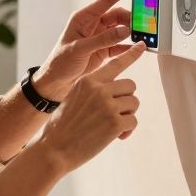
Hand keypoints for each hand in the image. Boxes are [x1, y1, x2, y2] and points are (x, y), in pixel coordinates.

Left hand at [32, 0, 133, 99]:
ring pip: (120, 30)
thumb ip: (103, 39)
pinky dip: (129, 46)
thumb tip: (125, 30)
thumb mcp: (80, 49)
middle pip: (117, 16)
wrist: (55, 83)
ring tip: (144, 34)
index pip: (105, 1)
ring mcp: (99, 38)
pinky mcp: (103, 51)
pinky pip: (120, 45)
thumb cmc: (60, 62)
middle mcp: (92, 26)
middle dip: (130, 18)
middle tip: (143, 23)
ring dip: (131, 32)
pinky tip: (139, 47)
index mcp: (83, 19)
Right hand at [32, 41, 145, 173]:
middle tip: (115, 113)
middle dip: (126, 100)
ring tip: (112, 126)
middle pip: (130, 86)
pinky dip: (127, 130)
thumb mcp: (73, 98)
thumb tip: (116, 92)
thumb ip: (93, 90)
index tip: (142, 46)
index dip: (131, 55)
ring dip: (127, 115)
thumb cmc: (62, 127)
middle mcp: (98, 89)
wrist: (54, 149)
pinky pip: (133, 121)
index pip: (115, 64)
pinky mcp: (114, 123)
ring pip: (134, 103)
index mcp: (87, 81)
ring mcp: (107, 105)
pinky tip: (115, 136)